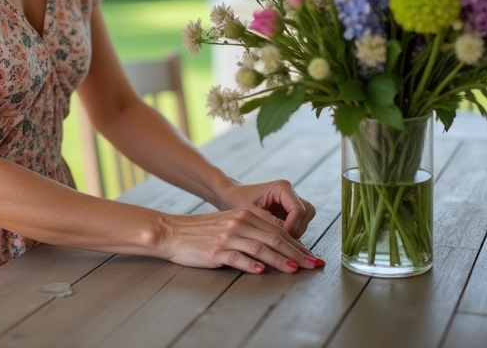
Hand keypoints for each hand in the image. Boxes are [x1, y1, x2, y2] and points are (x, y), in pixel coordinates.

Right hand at [156, 209, 324, 273]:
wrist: (173, 231)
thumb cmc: (203, 231)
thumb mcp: (230, 223)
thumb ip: (252, 231)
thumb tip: (278, 246)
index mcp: (245, 215)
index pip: (278, 230)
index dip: (298, 244)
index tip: (312, 256)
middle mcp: (239, 224)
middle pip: (275, 239)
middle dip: (297, 254)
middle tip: (313, 265)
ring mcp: (228, 237)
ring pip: (261, 248)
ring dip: (280, 260)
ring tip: (295, 270)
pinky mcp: (216, 251)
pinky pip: (238, 258)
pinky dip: (251, 265)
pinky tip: (262, 271)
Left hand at [216, 179, 316, 237]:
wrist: (230, 198)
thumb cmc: (237, 201)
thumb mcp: (250, 213)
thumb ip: (268, 222)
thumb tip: (283, 237)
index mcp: (282, 188)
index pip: (298, 209)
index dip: (293, 225)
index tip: (280, 237)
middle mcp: (290, 194)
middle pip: (307, 214)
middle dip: (297, 229)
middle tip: (282, 241)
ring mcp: (290, 204)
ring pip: (305, 221)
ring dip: (295, 233)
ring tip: (278, 242)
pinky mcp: (288, 213)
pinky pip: (298, 225)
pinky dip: (291, 235)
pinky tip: (279, 243)